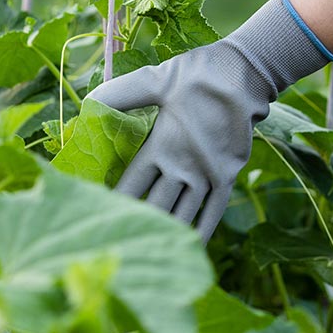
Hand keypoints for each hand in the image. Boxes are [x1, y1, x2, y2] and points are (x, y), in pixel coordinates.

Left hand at [87, 0, 331, 241]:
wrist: (244, 75)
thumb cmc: (195, 76)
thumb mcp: (153, 80)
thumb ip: (121, 94)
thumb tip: (89, 103)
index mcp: (160, 146)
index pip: (132, 185)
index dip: (116, 203)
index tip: (101, 218)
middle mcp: (182, 167)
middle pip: (155, 206)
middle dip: (137, 225)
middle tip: (119, 246)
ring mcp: (207, 175)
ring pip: (182, 214)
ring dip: (167, 234)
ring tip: (147, 256)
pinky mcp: (226, 176)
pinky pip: (213, 211)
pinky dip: (202, 230)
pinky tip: (190, 246)